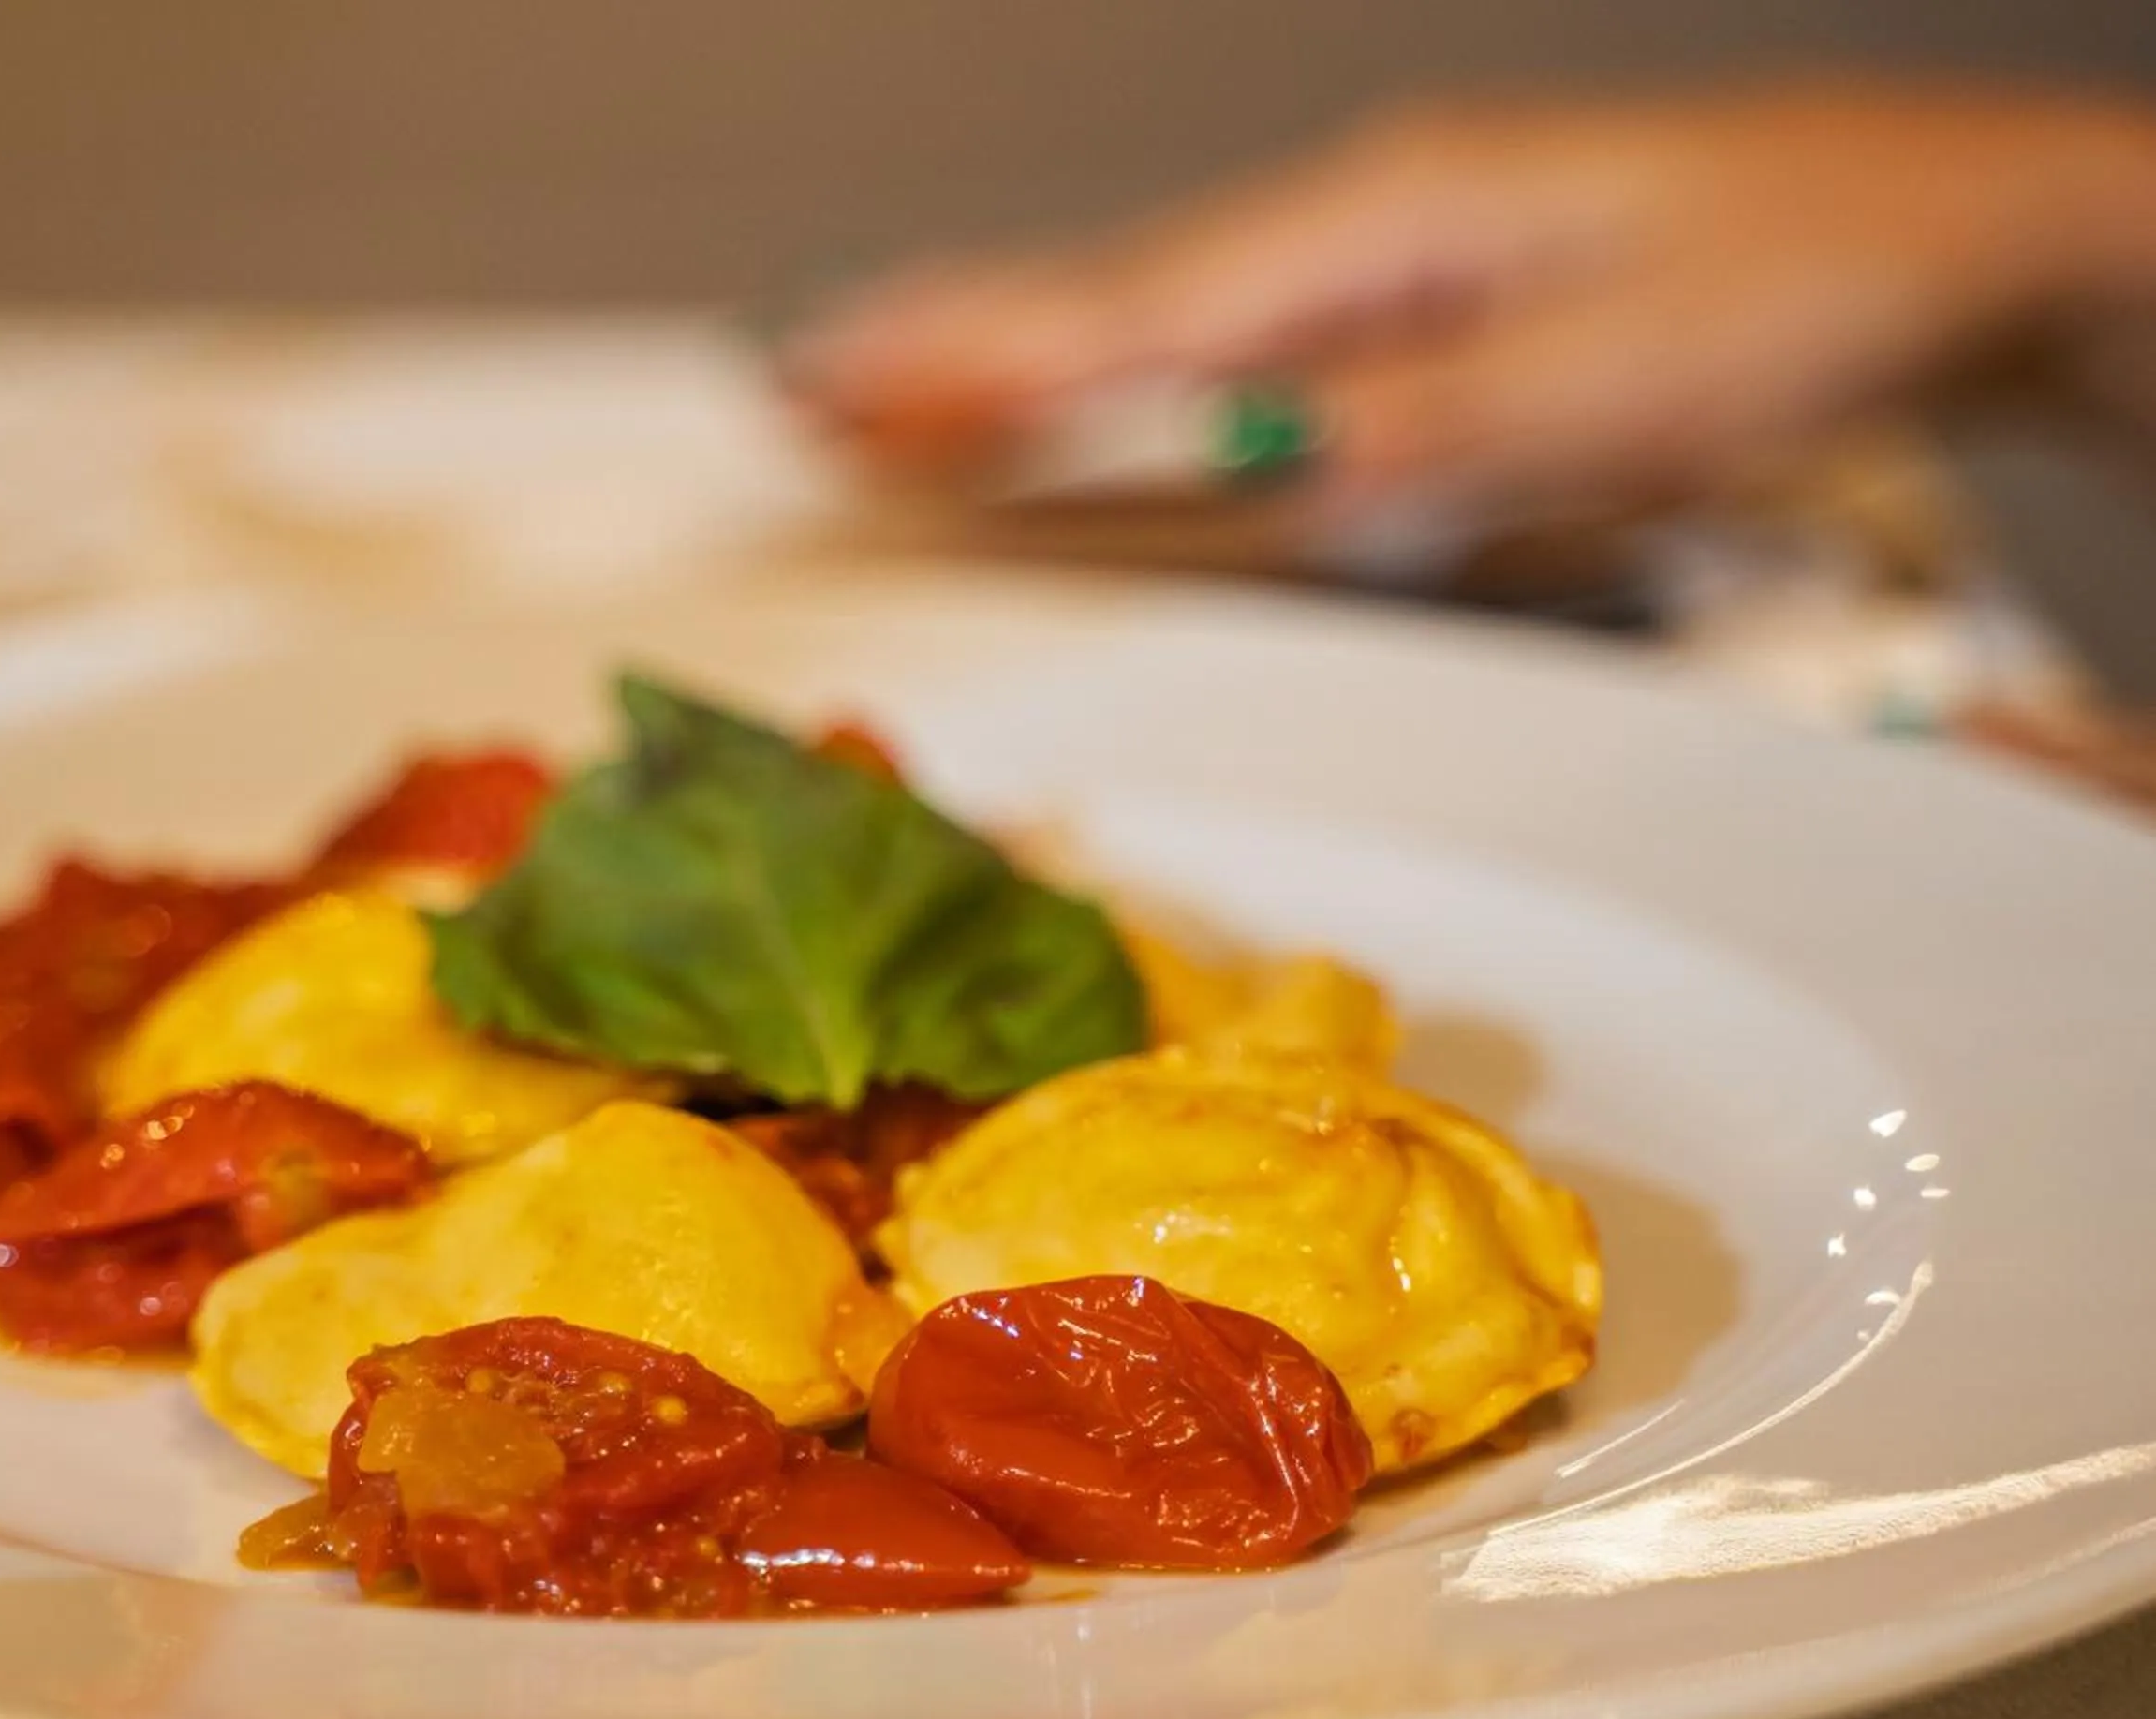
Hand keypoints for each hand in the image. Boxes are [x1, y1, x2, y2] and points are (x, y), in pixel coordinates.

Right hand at [789, 82, 2155, 532]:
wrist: (1955, 238)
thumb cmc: (1811, 284)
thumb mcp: (1615, 380)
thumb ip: (1410, 427)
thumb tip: (1237, 470)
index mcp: (1387, 219)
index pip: (1135, 312)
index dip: (978, 368)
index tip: (840, 392)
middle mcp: (1366, 220)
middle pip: (1111, 294)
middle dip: (944, 340)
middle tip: (790, 382)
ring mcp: (1390, 253)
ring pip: (1158, 311)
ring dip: (1014, 351)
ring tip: (879, 382)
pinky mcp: (1420, 301)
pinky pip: (1228, 341)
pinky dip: (1121, 369)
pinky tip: (1077, 390)